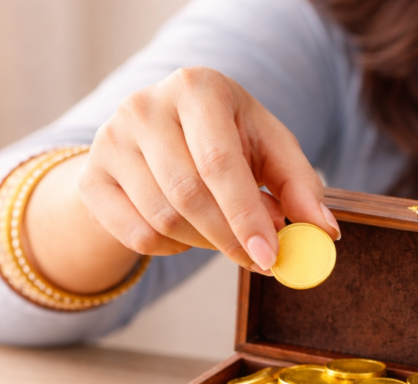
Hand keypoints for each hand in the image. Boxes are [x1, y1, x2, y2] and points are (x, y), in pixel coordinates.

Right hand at [77, 66, 339, 272]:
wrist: (154, 140)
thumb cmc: (225, 141)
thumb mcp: (267, 149)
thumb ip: (299, 187)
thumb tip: (325, 232)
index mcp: (197, 87)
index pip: (219, 162)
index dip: (246, 215)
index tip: (271, 257)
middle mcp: (145, 106)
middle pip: (188, 194)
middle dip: (230, 238)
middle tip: (261, 262)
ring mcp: (110, 141)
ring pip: (162, 219)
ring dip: (205, 242)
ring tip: (225, 232)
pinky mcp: (92, 178)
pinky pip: (137, 235)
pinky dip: (172, 248)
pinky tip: (187, 231)